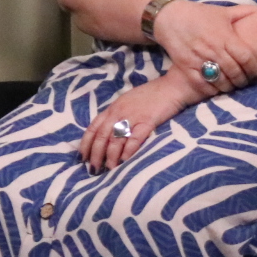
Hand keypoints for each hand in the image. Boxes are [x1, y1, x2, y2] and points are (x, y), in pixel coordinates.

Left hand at [79, 73, 200, 172]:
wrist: (174, 86)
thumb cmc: (153, 95)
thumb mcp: (129, 102)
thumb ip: (118, 114)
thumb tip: (110, 132)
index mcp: (113, 108)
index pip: (93, 127)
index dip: (85, 144)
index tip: (82, 157)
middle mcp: (119, 112)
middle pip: (101, 136)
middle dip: (95, 155)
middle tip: (93, 169)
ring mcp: (133, 116)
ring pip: (115, 140)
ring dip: (110, 157)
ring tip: (109, 170)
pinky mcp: (148, 121)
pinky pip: (135, 138)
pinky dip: (128, 151)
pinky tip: (125, 161)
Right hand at [150, 0, 256, 96]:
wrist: (169, 17)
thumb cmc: (200, 15)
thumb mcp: (224, 11)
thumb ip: (245, 12)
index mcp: (225, 35)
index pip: (245, 58)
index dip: (253, 69)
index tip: (255, 73)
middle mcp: (213, 48)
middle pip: (234, 72)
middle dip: (242, 80)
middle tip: (245, 82)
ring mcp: (198, 58)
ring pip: (220, 80)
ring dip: (229, 87)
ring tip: (232, 86)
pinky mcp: (186, 66)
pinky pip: (202, 84)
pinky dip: (211, 90)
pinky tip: (216, 88)